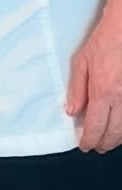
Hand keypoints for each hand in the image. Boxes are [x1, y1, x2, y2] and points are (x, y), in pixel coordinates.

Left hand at [66, 0, 121, 151]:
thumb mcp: (81, 62)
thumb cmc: (104, 42)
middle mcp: (121, 99)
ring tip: (109, 140)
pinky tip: (120, 127)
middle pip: (114, 133)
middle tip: (97, 147)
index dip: (89, 140)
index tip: (85, 146)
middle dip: (105, 144)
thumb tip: (72, 111)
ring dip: (118, 138)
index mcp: (103, 92)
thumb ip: (77, 89)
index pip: (95, 127)